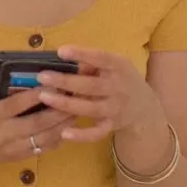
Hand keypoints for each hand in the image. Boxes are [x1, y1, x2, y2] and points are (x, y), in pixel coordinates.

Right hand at [0, 62, 76, 171]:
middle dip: (57, 111)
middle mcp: (4, 133)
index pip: (16, 105)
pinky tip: (69, 129)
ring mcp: (14, 147)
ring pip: (43, 138)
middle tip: (74, 98)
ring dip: (62, 126)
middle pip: (36, 124)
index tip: (51, 85)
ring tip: (77, 111)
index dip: (34, 96)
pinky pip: (42, 149)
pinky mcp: (20, 156)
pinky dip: (58, 140)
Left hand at [36, 46, 164, 143]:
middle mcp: (118, 87)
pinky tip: (64, 132)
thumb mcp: (114, 65)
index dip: (82, 54)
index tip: (61, 51)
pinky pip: (97, 133)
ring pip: (90, 108)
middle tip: (42, 77)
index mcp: (119, 67)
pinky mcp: (112, 125)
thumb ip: (93, 63)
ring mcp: (115, 108)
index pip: (101, 58)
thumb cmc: (121, 79)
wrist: (145, 108)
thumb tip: (68, 62)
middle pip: (91, 85)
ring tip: (45, 97)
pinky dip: (82, 135)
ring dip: (66, 104)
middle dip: (66, 81)